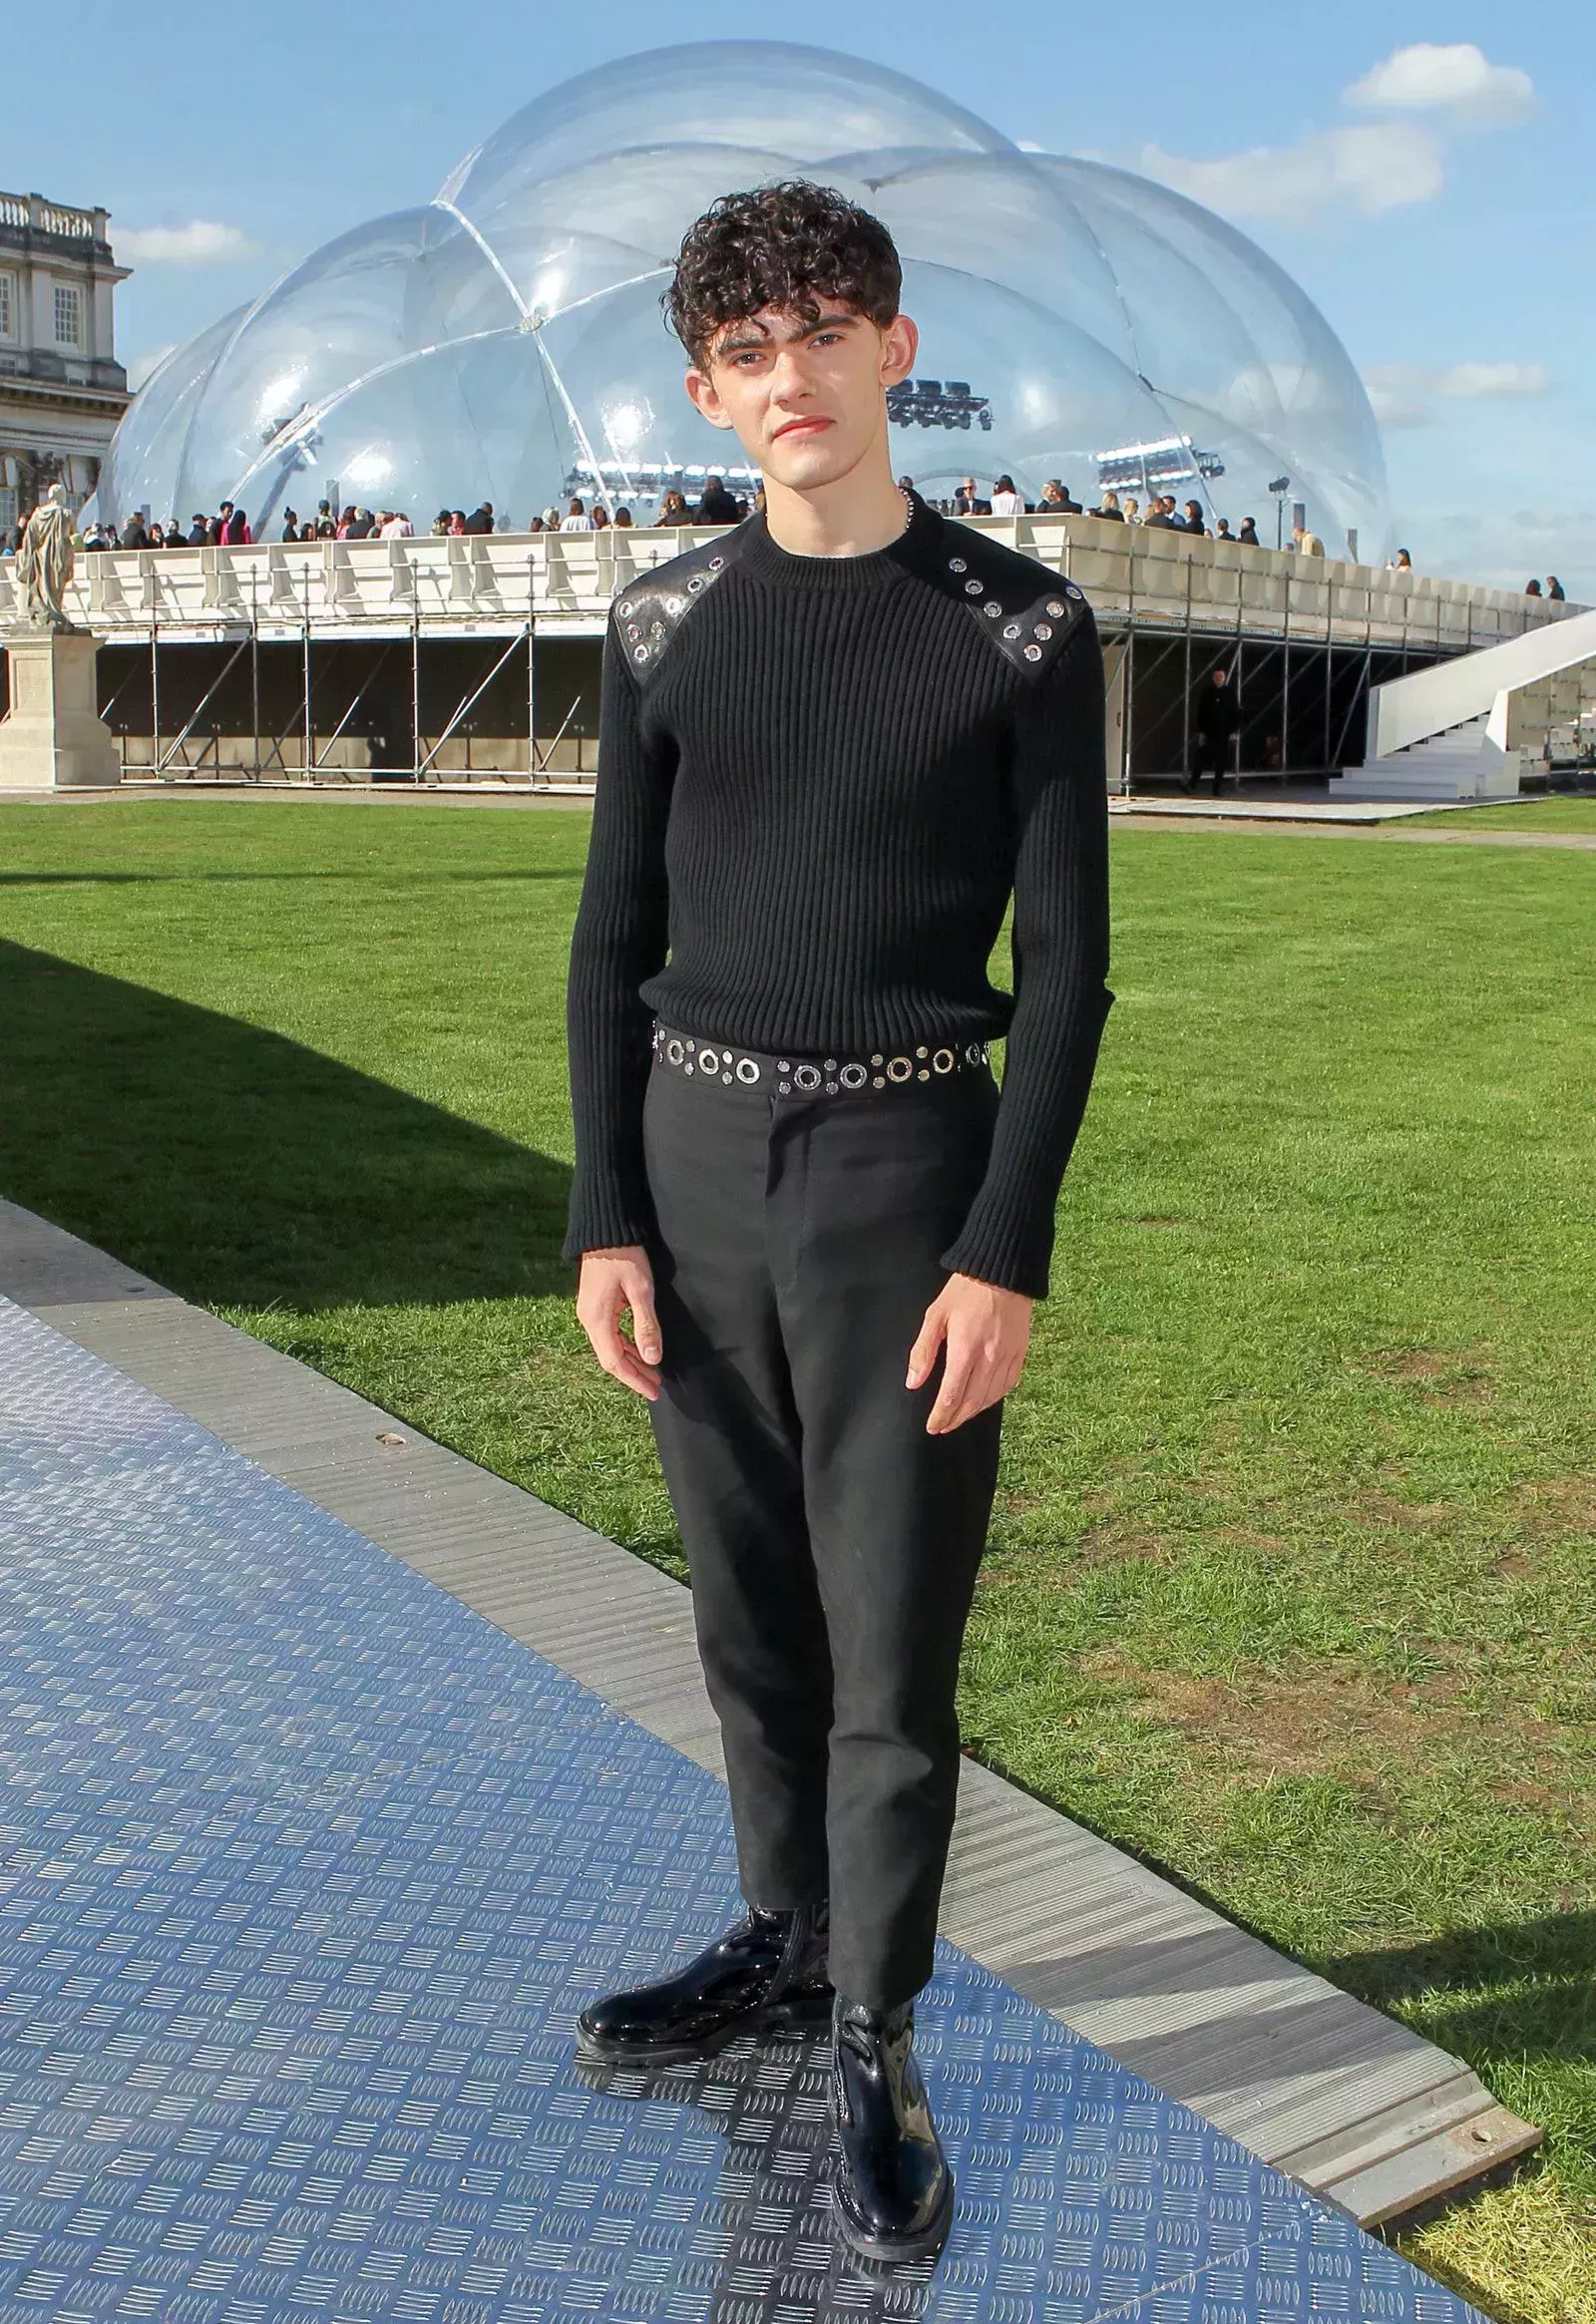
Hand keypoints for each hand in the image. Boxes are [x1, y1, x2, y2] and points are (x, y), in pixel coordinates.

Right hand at [575, 1245, 662, 1400]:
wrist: (604, 1231)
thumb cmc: (625, 1257)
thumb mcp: (641, 1291)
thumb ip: (646, 1326)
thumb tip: (653, 1359)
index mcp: (598, 1321)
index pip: (615, 1362)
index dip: (635, 1380)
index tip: (654, 1392)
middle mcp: (588, 1321)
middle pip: (611, 1359)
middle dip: (634, 1374)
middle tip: (657, 1386)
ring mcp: (589, 1314)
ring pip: (609, 1347)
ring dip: (631, 1361)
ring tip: (653, 1371)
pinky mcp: (594, 1306)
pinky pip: (609, 1335)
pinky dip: (625, 1346)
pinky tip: (639, 1349)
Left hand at [907, 1272, 1032, 1433]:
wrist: (1002, 1272)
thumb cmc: (964, 1292)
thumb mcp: (935, 1316)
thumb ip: (923, 1351)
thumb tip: (914, 1382)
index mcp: (965, 1350)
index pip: (951, 1396)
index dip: (941, 1415)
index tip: (932, 1426)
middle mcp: (989, 1359)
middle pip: (972, 1402)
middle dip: (955, 1419)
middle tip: (942, 1426)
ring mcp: (1007, 1357)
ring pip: (991, 1397)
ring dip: (973, 1412)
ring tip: (959, 1417)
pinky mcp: (1020, 1353)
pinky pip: (1008, 1385)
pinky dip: (994, 1398)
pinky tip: (984, 1400)